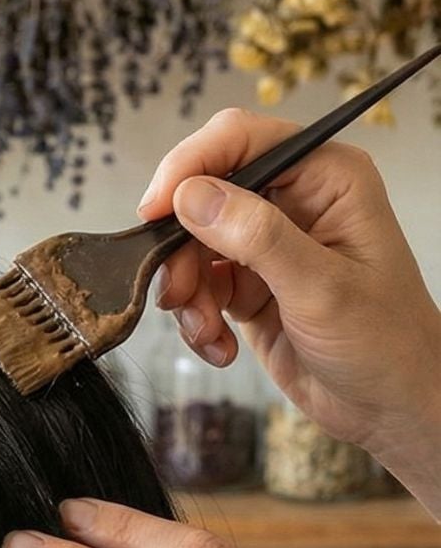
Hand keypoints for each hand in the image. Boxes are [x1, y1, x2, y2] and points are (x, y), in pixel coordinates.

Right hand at [140, 108, 440, 501]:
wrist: (392, 408)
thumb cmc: (386, 344)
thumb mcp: (322, 289)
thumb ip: (258, 238)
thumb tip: (191, 194)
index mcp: (327, 179)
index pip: (240, 139)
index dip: (190, 165)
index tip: (156, 210)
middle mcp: (293, 200)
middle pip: (200, 192)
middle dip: (180, 246)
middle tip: (180, 291)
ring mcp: (266, 241)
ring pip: (187, 241)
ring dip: (185, 289)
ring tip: (207, 329)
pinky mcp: (245, 281)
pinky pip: (194, 282)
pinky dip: (194, 316)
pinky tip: (219, 345)